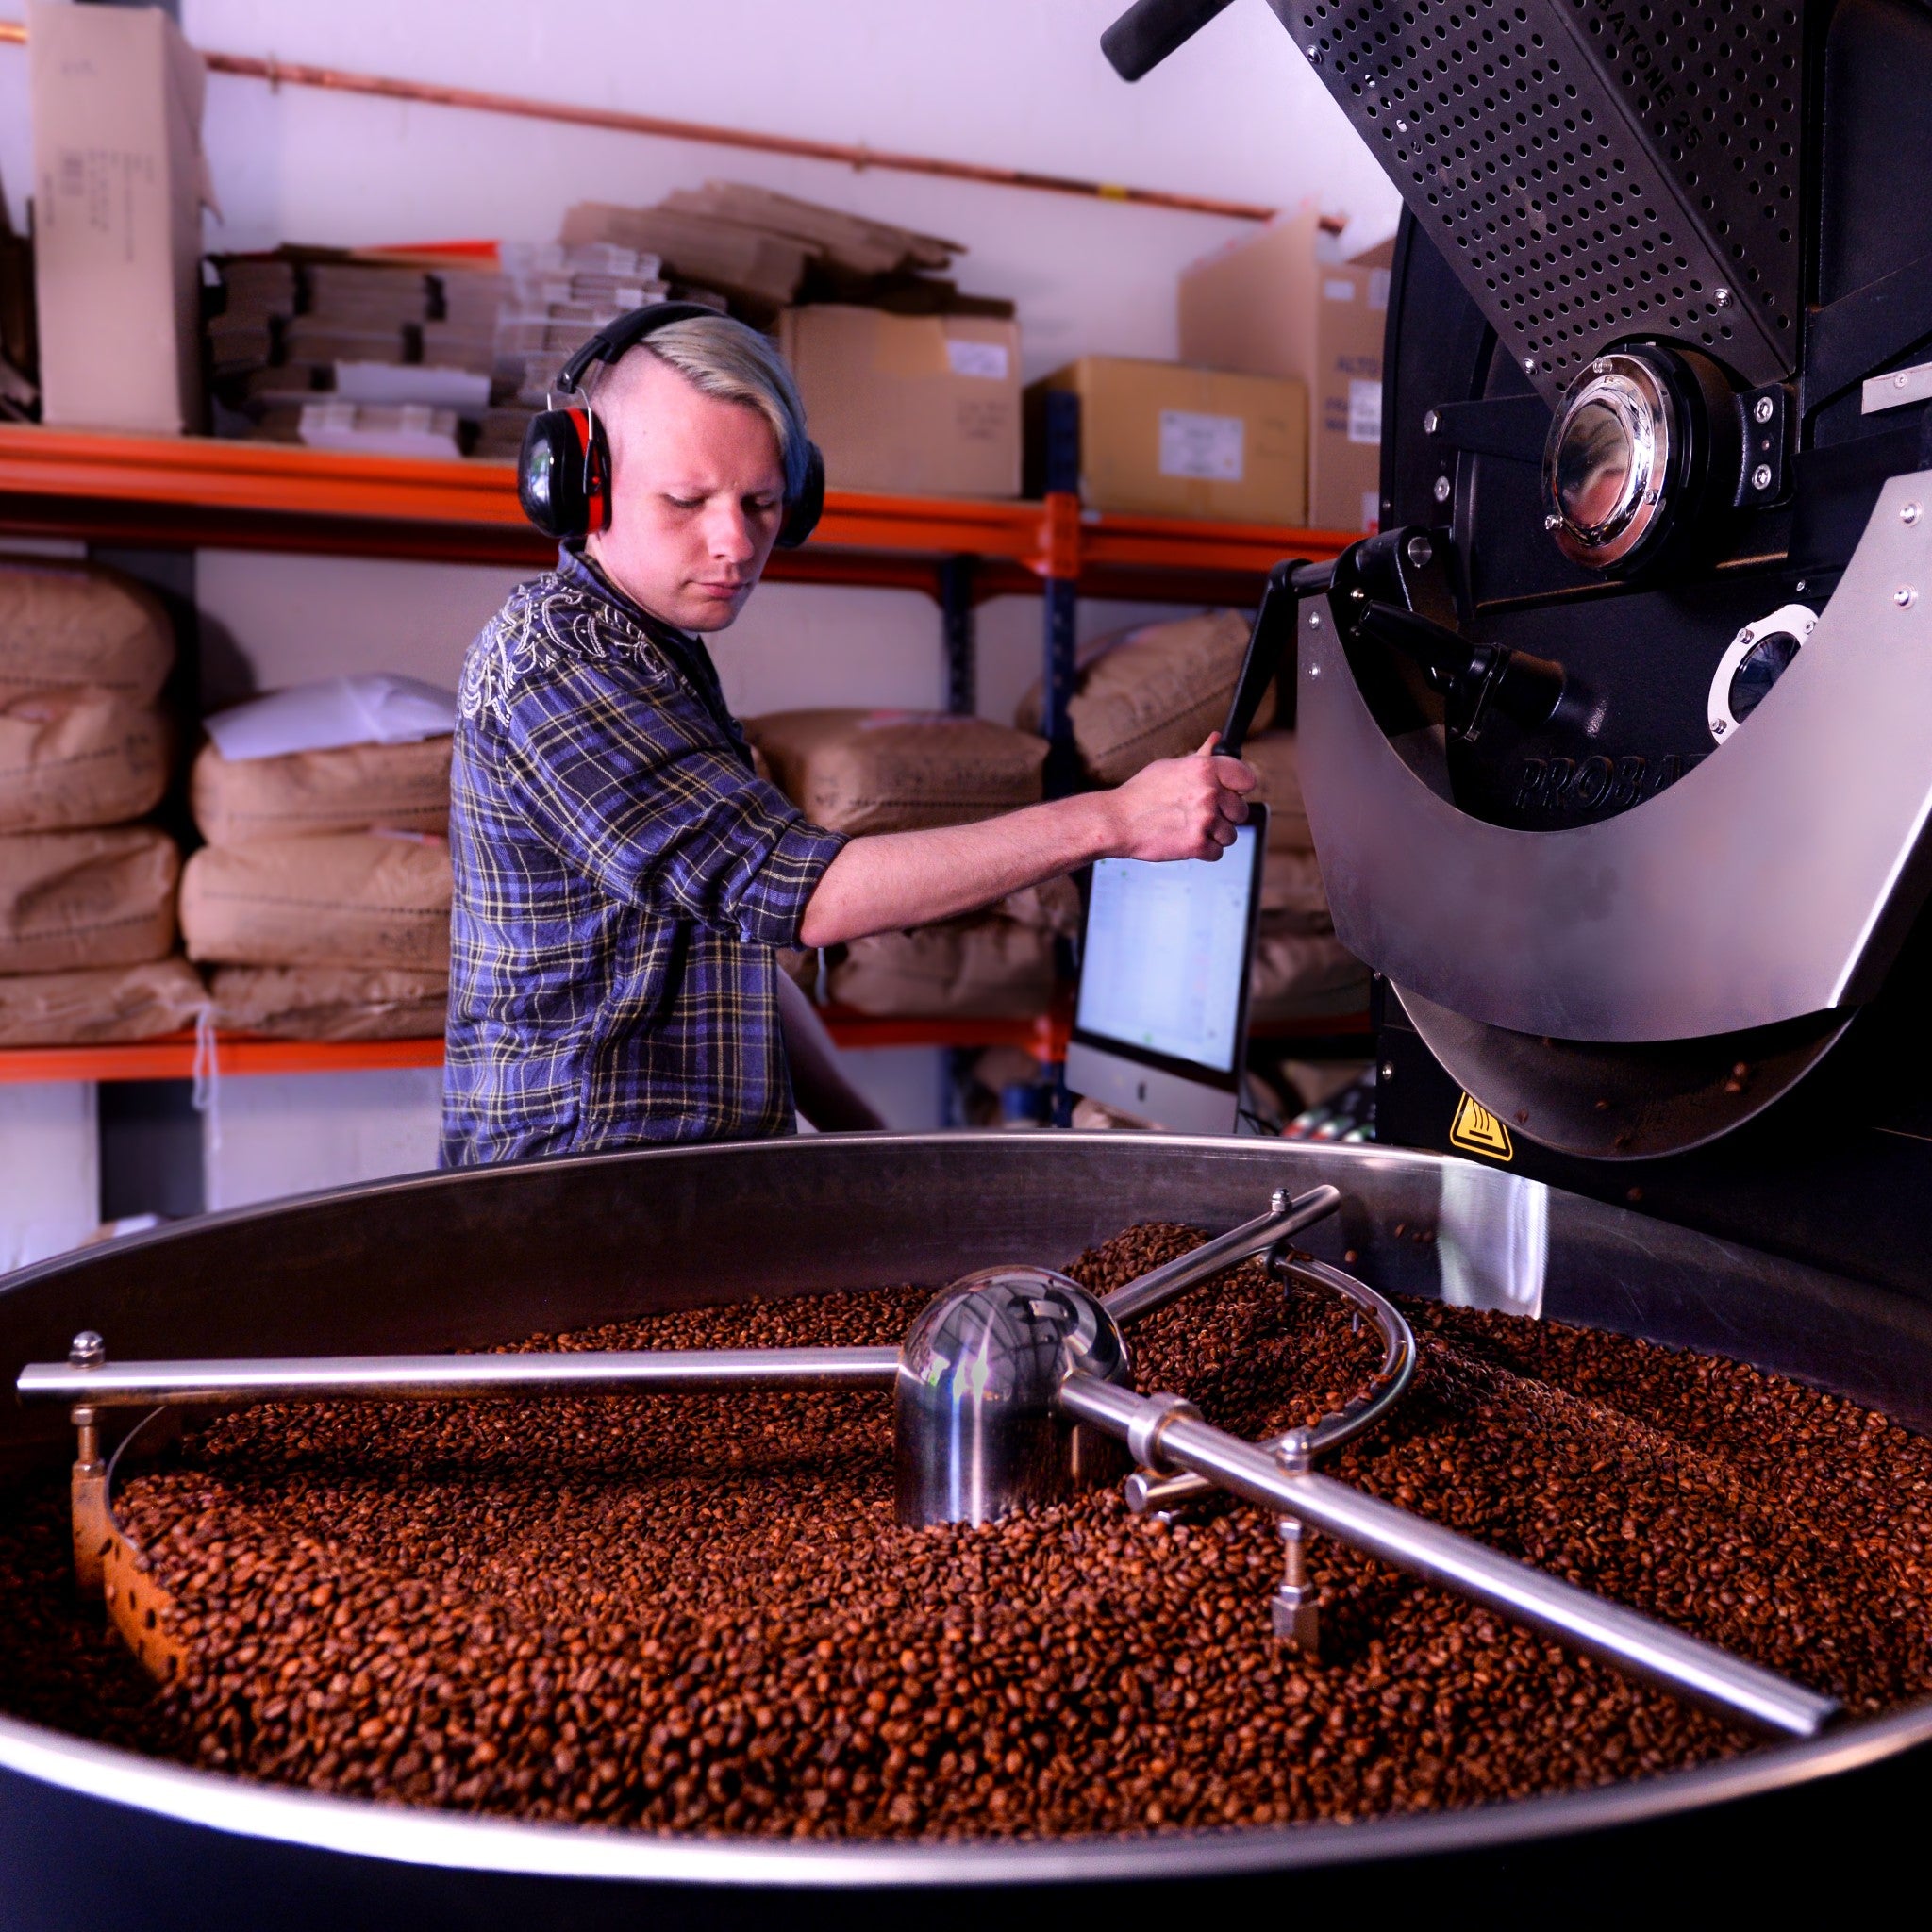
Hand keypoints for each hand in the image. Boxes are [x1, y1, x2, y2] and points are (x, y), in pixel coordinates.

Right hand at [1103, 735, 1256, 861]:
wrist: (1117, 821)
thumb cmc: (1140, 794)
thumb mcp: (1170, 766)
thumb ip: (1200, 756)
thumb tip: (1216, 739)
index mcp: (1205, 768)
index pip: (1247, 779)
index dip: (1240, 789)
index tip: (1232, 794)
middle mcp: (1208, 792)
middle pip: (1241, 811)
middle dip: (1225, 816)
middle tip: (1202, 815)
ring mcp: (1205, 819)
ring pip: (1230, 835)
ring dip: (1214, 836)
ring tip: (1190, 829)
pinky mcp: (1198, 844)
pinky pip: (1217, 853)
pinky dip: (1204, 852)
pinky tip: (1186, 841)